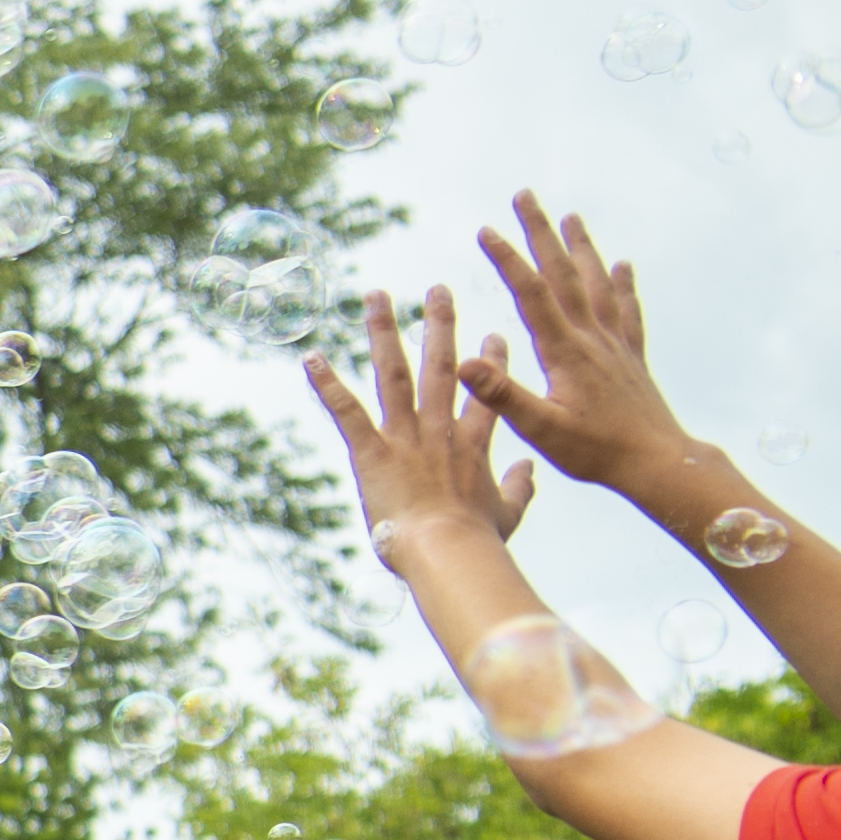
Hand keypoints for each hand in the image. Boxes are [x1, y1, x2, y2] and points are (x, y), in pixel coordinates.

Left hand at [303, 284, 524, 559]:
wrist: (449, 550)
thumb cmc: (478, 540)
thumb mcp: (509, 513)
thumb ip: (520, 488)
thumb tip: (530, 470)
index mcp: (473, 444)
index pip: (485, 394)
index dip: (491, 364)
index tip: (496, 335)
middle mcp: (439, 430)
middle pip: (440, 367)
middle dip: (439, 324)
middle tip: (437, 290)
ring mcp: (405, 437)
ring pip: (394, 374)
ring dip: (383, 333)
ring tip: (376, 296)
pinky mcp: (372, 451)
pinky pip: (346, 411)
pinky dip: (327, 384)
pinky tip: (310, 358)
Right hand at [465, 194, 707, 502]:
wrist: (658, 463)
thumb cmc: (597, 452)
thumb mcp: (541, 430)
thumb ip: (503, 395)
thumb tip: (464, 362)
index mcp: (566, 352)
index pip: (531, 294)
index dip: (507, 260)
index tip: (485, 230)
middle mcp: (592, 338)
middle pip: (564, 274)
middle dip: (542, 233)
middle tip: (526, 196)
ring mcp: (615, 344)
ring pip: (596, 282)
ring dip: (580, 247)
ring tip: (571, 217)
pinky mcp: (630, 356)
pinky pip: (626, 309)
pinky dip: (622, 283)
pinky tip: (621, 265)